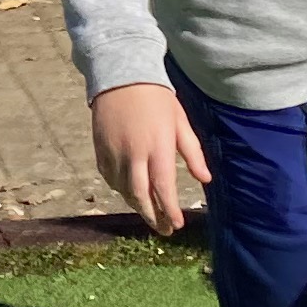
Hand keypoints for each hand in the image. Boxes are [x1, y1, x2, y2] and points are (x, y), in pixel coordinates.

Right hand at [90, 83, 209, 238]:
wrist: (121, 75)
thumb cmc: (157, 98)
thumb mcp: (180, 122)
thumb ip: (192, 152)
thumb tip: (205, 179)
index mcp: (158, 147)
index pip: (164, 188)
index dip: (170, 211)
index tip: (177, 225)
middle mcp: (134, 154)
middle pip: (141, 196)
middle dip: (153, 216)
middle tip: (163, 230)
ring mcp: (115, 153)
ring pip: (123, 190)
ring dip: (137, 205)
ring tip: (150, 212)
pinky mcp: (100, 149)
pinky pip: (109, 178)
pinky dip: (120, 189)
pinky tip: (129, 192)